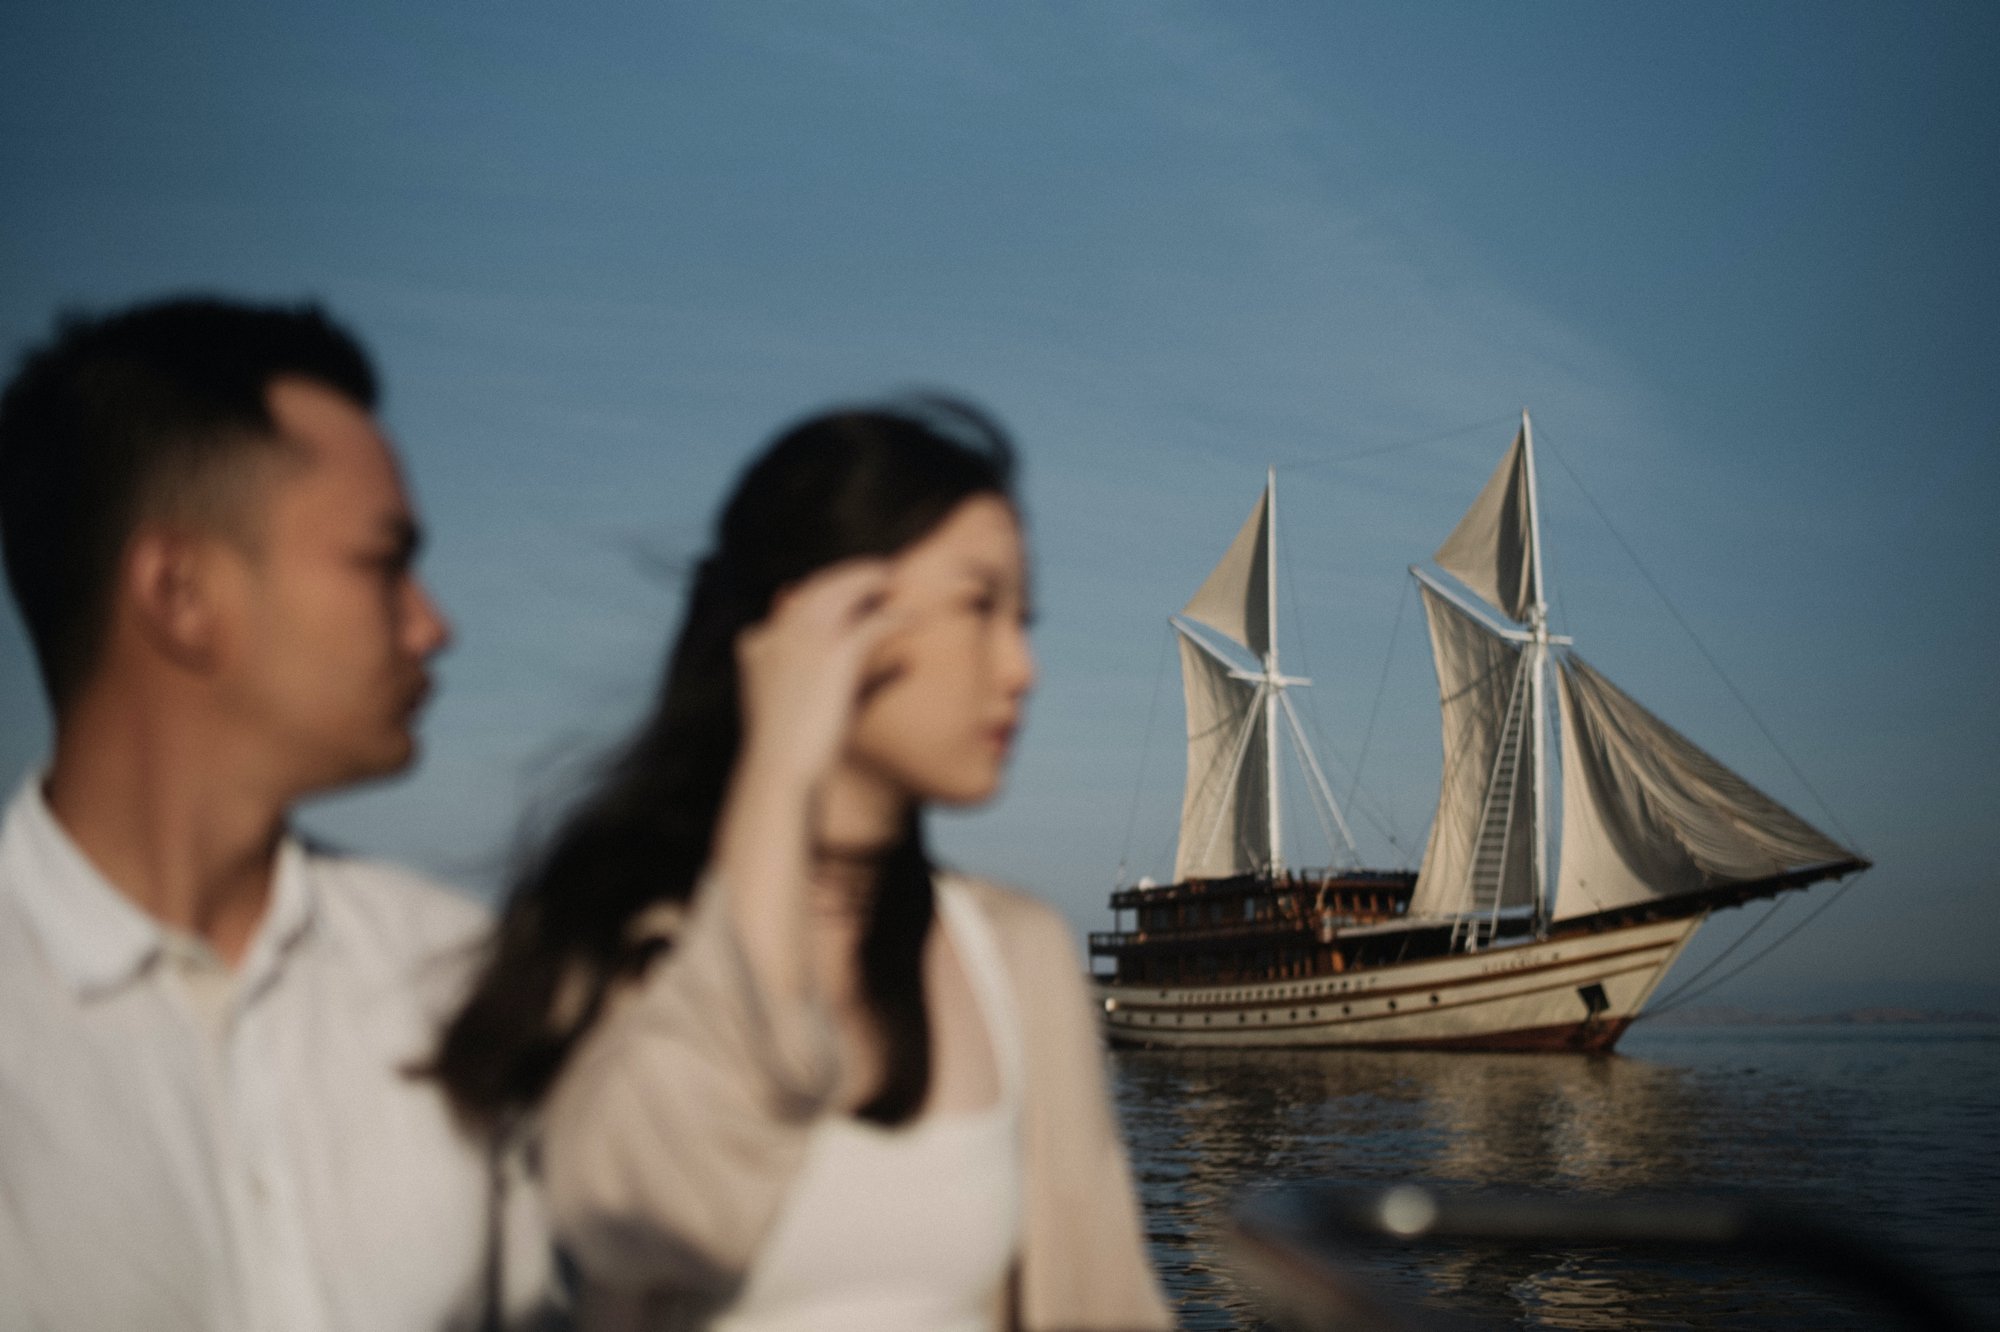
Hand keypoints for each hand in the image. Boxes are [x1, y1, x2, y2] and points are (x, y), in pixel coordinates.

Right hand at [733, 559, 901, 791]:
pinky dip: (895, 618)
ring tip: (894, 581)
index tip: (847, 592)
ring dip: (871, 580)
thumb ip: (811, 675)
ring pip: (844, 590)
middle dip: (849, 576)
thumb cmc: (787, 750)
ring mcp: (805, 638)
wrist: (780, 772)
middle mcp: (780, 631)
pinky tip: (912, 618)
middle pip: (819, 587)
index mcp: (759, 642)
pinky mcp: (835, 653)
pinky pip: (873, 623)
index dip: (823, 593)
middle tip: (878, 574)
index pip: (794, 603)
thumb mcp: (791, 706)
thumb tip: (831, 667)